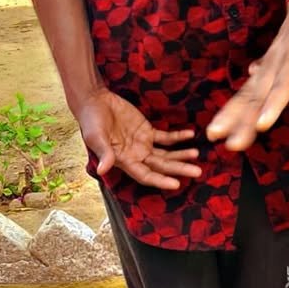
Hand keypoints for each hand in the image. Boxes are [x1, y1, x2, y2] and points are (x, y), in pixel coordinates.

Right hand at [76, 89, 200, 190]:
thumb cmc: (91, 121)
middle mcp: (136, 155)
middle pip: (161, 166)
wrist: (95, 102)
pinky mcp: (147, 131)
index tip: (177, 185)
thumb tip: (104, 170)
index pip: (145, 175)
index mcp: (123, 161)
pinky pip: (166, 137)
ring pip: (166, 153)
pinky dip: (178, 136)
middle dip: (179, 169)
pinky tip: (190, 134)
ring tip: (196, 154)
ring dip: (181, 154)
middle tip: (197, 171)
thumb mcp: (95, 137)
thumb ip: (103, 153)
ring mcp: (143, 144)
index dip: (160, 181)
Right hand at [207, 0, 288, 150]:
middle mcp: (278, 60)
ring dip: (229, 114)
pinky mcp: (264, 67)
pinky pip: (247, 89)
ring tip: (213, 135)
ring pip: (246, 92)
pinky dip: (233, 105)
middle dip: (240, 118)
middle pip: (258, 93)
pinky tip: (222, 121)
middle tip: (226, 141)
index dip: (273, 104)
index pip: (284, 84)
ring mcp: (268, 64)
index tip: (261, 125)